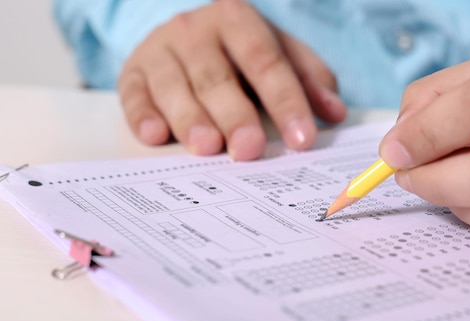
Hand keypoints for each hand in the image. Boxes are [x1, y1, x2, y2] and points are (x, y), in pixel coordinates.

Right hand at [118, 0, 346, 159]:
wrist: (187, 33)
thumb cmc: (241, 51)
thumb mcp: (280, 52)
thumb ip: (310, 80)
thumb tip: (335, 114)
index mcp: (238, 20)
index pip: (266, 62)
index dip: (285, 101)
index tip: (302, 139)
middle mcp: (196, 31)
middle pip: (217, 77)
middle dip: (235, 115)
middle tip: (249, 149)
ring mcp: (160, 50)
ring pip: (174, 86)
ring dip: (189, 118)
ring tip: (206, 147)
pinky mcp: (132, 72)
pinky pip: (134, 94)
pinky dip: (142, 116)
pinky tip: (155, 137)